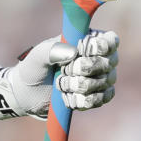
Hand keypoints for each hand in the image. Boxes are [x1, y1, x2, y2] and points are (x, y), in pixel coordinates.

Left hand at [0, 31, 117, 118]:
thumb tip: (74, 52)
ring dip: (79, 86)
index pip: (110, 41)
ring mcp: (102, 78)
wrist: (29, 94)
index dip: (100, 47)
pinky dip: (83, 100)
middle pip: (108, 63)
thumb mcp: (38, 56)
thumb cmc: (35, 67)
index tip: (80, 52)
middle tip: (63, 71)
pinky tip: (68, 98)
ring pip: (104, 83)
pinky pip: (101, 99)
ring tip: (60, 85)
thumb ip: (52, 50)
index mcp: (88, 40)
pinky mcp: (98, 96)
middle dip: (83, 70)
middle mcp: (100, 58)